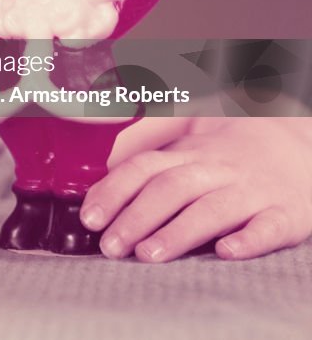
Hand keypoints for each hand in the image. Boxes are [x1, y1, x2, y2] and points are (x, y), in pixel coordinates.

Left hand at [81, 117, 311, 261]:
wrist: (302, 144)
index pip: (143, 167)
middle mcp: (216, 170)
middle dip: (136, 218)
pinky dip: (248, 240)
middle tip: (111, 246)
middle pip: (171, 189)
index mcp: (189, 154)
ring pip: (212, 210)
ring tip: (149, 254)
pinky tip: (225, 252)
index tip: (90, 218)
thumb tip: (107, 159)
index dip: (113, 192)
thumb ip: (148, 138)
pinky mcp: (286, 213)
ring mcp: (251, 191)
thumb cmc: (234, 145)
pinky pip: (268, 227)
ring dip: (178, 232)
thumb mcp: (190, 127)